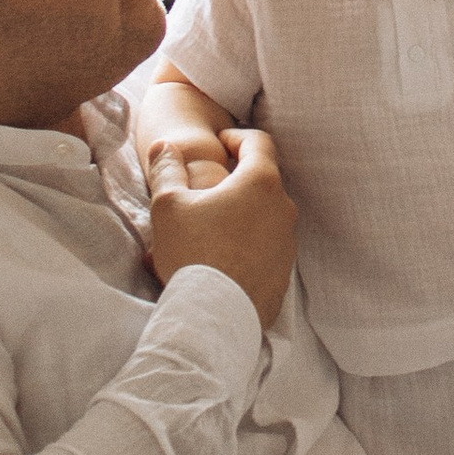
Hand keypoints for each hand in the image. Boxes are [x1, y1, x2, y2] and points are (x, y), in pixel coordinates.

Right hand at [145, 126, 297, 332]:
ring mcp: (288, 243)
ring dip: (240, 216)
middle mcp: (283, 209)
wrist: (213, 317)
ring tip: (207, 231)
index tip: (220, 143)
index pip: (258, 143)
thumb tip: (165, 147)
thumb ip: (167, 169)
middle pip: (262, 182)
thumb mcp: (169, 205)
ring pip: (264, 217)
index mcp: (261, 183)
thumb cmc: (192, 254)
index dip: (237, 137)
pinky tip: (219, 260)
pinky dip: (247, 247)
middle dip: (236, 181)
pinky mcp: (284, 274)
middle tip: (207, 190)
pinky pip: (265, 249)